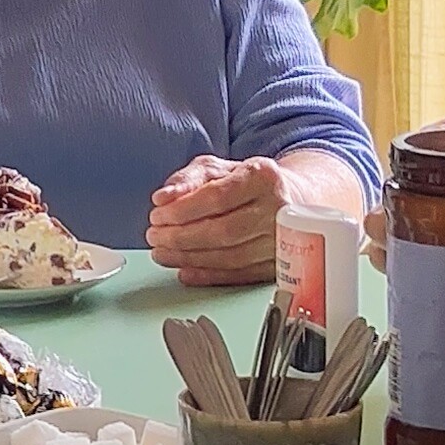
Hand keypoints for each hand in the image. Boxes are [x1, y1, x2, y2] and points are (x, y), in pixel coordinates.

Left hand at [145, 154, 284, 285]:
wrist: (289, 199)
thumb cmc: (247, 183)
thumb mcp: (217, 168)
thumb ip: (187, 179)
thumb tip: (163, 197)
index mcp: (263, 176)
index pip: (218, 197)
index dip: (182, 210)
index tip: (158, 215)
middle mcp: (278, 209)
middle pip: (224, 230)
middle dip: (181, 238)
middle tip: (155, 237)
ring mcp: (281, 241)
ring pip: (230, 257)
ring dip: (188, 258)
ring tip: (162, 253)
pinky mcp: (278, 265)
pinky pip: (239, 276)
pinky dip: (207, 276)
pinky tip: (185, 270)